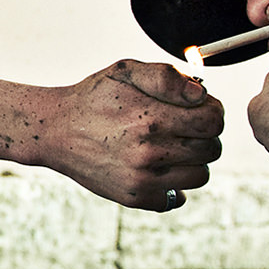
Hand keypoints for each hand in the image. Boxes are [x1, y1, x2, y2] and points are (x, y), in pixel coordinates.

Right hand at [35, 60, 224, 211]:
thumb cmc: (95, 97)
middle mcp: (148, 153)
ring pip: (201, 175)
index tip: (197, 109)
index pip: (213, 121)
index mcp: (151, 118)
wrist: (54, 130)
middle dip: (204, 135)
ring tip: (171, 147)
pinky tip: (158, 168)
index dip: (212, 111)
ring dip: (193, 160)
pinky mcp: (135, 197)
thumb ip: (167, 77)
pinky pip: (179, 198)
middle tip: (182, 126)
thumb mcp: (126, 71)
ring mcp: (142, 179)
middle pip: (212, 149)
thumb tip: (200, 95)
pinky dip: (174, 184)